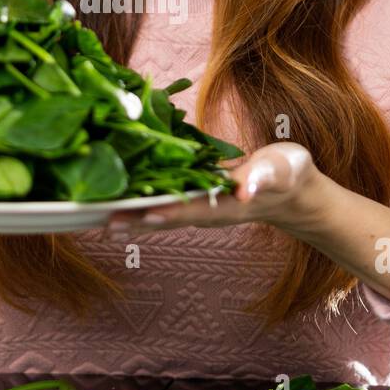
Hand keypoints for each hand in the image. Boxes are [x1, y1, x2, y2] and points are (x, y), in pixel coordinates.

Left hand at [105, 142, 321, 234]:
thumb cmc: (289, 175)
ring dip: (129, 213)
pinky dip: (140, 200)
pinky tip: (118, 196)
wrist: (293, 193)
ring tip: (96, 214)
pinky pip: (164, 201)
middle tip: (96, 219)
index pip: (184, 209)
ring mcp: (199, 208)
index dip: (157, 211)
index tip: (128, 214)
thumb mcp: (282, 170)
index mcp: (223, 204)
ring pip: (159, 212)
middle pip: (163, 217)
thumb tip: (246, 188)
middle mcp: (206, 211)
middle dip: (130, 218)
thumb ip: (264, 177)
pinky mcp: (196, 199)